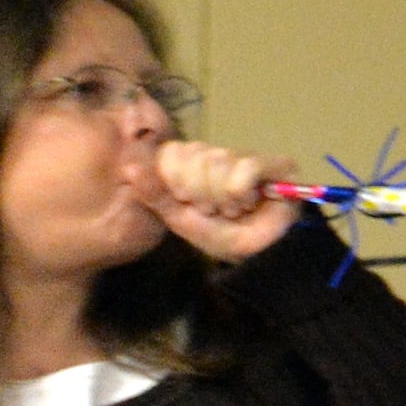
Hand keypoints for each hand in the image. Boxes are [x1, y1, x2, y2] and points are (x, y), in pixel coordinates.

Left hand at [149, 139, 303, 263]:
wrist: (255, 254)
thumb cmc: (217, 235)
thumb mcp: (178, 217)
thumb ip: (154, 192)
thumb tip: (128, 168)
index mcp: (193, 163)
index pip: (173, 151)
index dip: (176, 180)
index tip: (188, 201)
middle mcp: (219, 154)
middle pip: (195, 157)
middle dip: (201, 193)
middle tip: (214, 209)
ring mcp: (247, 157)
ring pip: (218, 162)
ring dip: (223, 197)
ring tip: (233, 210)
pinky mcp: (277, 164)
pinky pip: (245, 168)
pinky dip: (241, 193)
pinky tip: (249, 202)